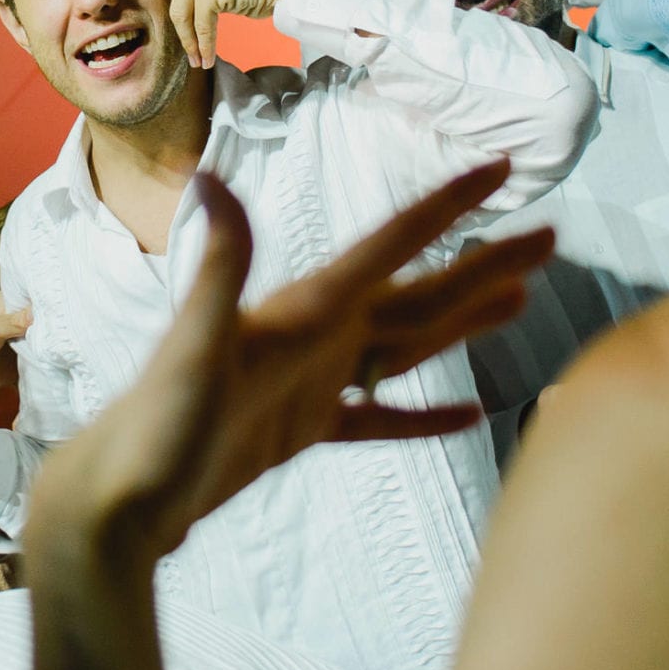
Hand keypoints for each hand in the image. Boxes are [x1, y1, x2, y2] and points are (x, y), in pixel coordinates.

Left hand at [27, 162, 552, 582]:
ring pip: (404, 345)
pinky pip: (377, 419)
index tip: (501, 167)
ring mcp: (309, 383)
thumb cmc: (153, 425)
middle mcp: (310, 335)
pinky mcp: (300, 432)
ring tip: (523, 298)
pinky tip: (468, 413)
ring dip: (462, 321)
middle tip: (552, 235)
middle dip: (483, 263)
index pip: (389, 246)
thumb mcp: (193, 344)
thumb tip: (214, 177)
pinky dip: (422, 414)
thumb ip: (219, 264)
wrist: (115, 502)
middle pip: (416, 292)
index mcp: (300, 309)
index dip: (448, 207)